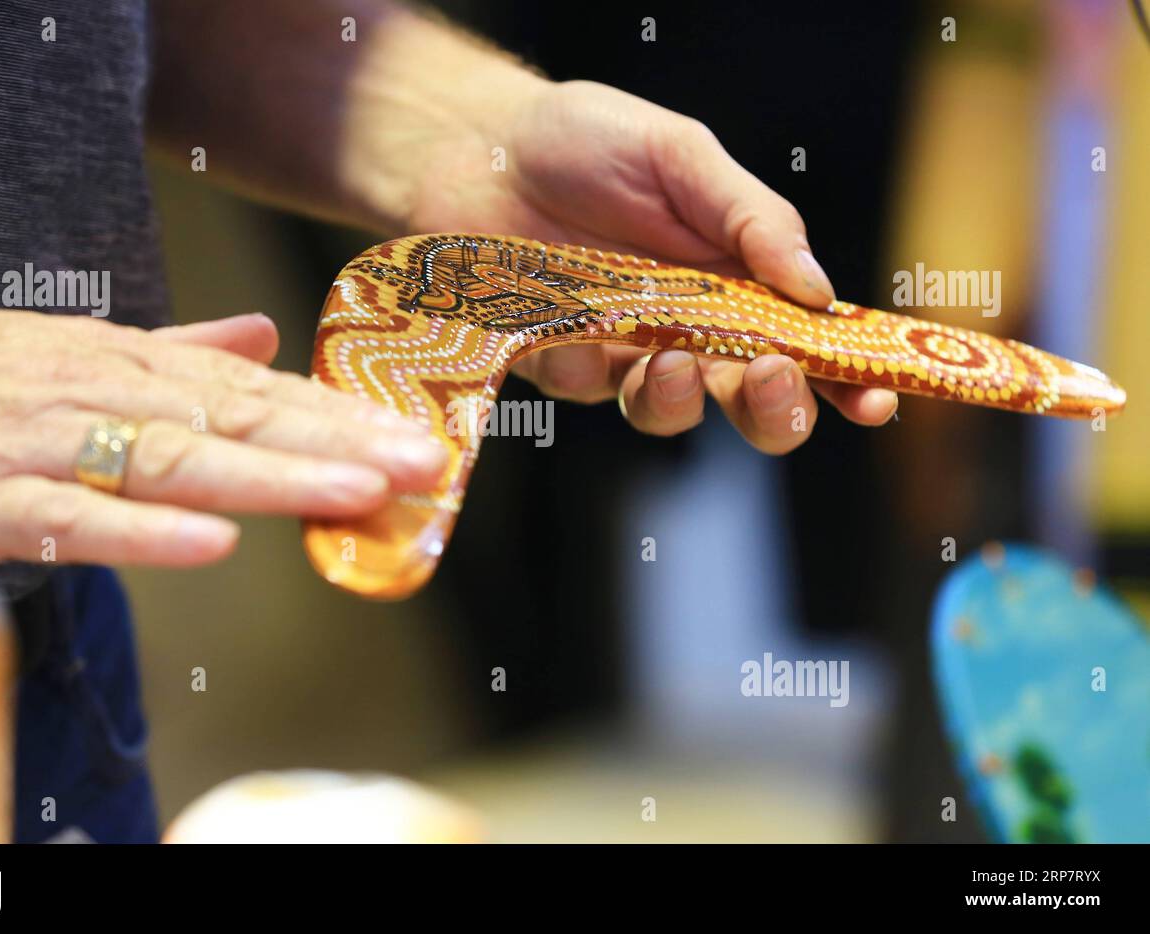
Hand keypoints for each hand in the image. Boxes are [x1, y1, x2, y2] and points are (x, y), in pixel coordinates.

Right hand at [0, 311, 444, 569]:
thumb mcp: (75, 354)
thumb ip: (174, 353)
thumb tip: (262, 337)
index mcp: (127, 364)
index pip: (253, 389)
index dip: (339, 412)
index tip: (416, 431)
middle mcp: (99, 394)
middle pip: (234, 418)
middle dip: (336, 439)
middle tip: (424, 460)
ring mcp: (44, 446)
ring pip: (173, 461)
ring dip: (270, 475)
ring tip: (356, 489)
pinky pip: (75, 520)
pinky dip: (144, 532)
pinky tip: (214, 542)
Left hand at [409, 80, 898, 451]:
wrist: (481, 144)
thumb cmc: (589, 142)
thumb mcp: (684, 157)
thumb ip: (753, 219)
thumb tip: (819, 290)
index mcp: (739, 280)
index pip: (809, 343)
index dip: (849, 379)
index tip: (875, 395)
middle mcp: (690, 327)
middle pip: (752, 403)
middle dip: (776, 410)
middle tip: (771, 378)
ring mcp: (624, 352)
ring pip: (670, 414)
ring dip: (681, 399)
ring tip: (668, 359)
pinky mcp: (561, 364)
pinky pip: (587, 390)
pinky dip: (590, 367)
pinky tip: (575, 329)